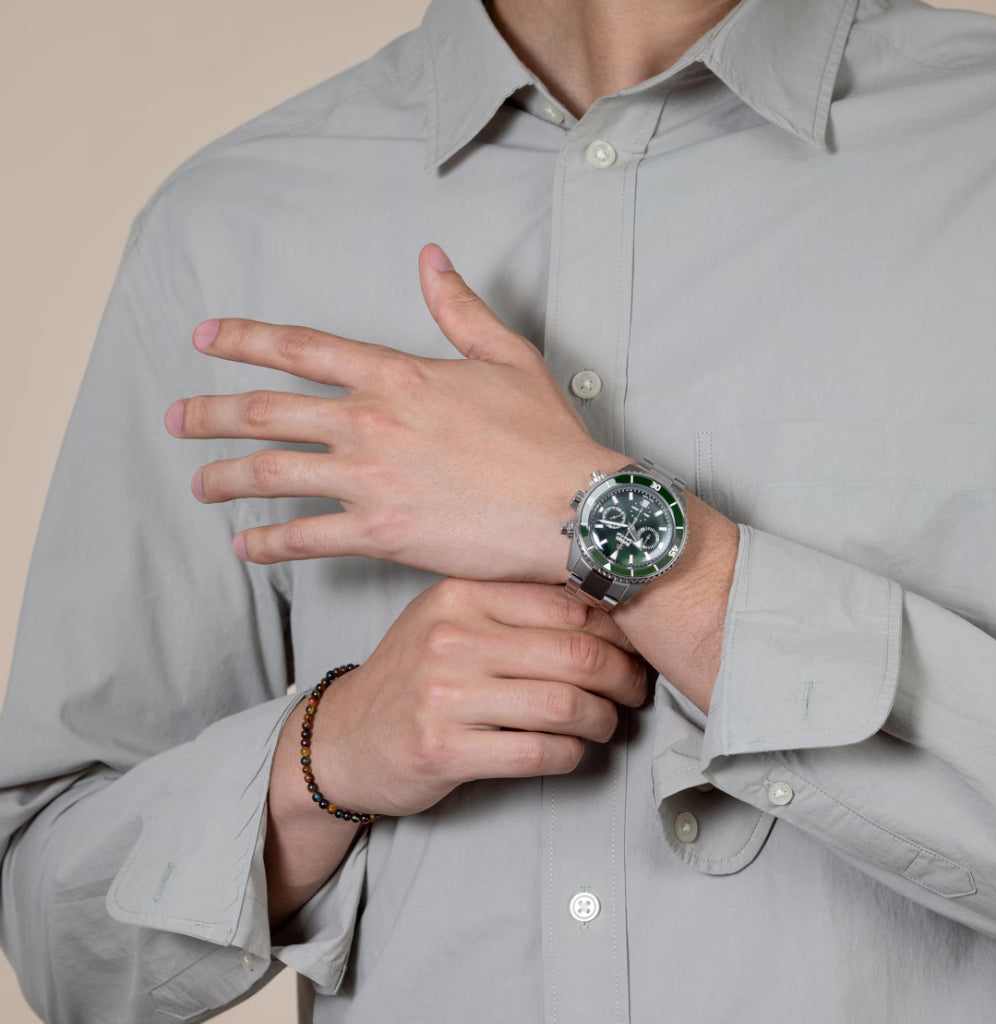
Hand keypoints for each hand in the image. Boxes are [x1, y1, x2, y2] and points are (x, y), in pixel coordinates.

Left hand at [166, 243, 627, 582]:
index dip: (243, 340)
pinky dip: (268, 546)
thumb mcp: (507, 358)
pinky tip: (245, 548)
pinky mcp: (380, 532)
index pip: (299, 348)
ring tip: (199, 486)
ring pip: (270, 474)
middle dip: (209, 415)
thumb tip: (430, 258)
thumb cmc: (546, 436)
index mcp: (395, 374)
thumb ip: (459, 308)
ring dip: (223, 479)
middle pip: (264, 412)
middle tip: (176, 421)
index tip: (203, 340)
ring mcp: (369, 479)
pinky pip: (305, 538)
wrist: (573, 508)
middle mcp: (369, 421)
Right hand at [302, 578, 648, 818]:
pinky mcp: (442, 750)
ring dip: (602, 720)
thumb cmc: (415, 676)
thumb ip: (517, 608)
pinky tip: (571, 751)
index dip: (618, 631)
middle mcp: (451, 638)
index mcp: (460, 594)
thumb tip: (614, 615)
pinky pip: (538, 752)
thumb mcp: (452, 620)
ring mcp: (443, 696)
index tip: (634, 649)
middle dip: (624, 678)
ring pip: (564, 704)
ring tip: (606, 724)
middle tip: (633, 691)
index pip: (568, 603)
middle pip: (577, 654)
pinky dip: (570, 755)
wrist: (343, 738)